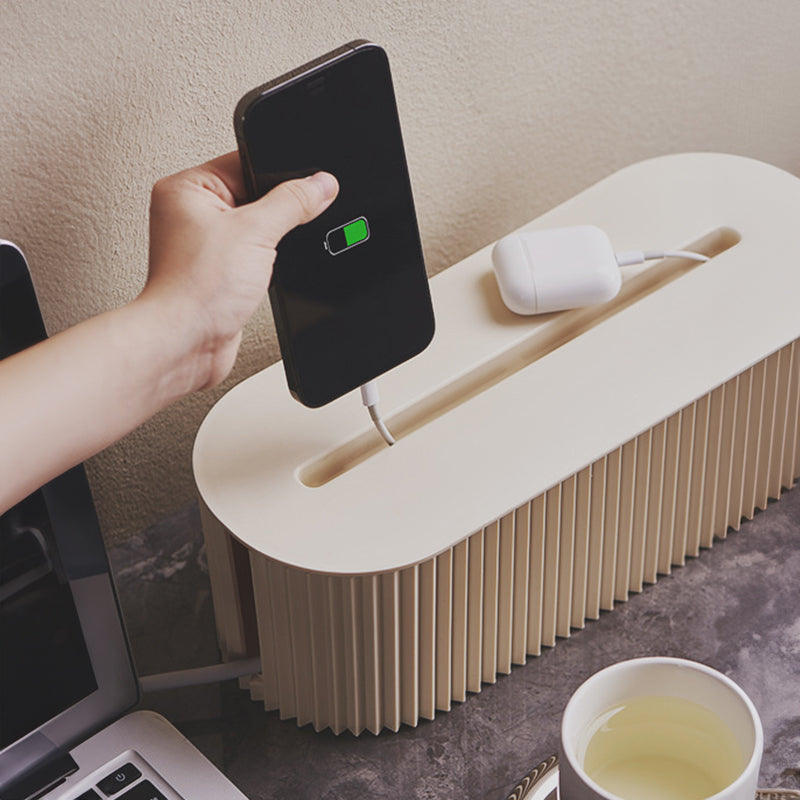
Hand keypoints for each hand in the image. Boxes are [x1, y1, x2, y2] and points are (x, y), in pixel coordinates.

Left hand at [142, 153, 338, 389]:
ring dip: (269, 241)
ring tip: (255, 258)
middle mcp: (191, 213)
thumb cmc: (195, 289)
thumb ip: (294, 202)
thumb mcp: (257, 232)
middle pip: (255, 194)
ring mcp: (205, 244)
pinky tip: (259, 274)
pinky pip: (254, 253)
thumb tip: (321, 184)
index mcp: (187, 188)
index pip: (245, 162)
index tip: (310, 183)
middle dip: (275, 212)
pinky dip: (265, 262)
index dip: (280, 172)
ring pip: (257, 227)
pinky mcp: (220, 271)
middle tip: (273, 231)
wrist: (188, 342)